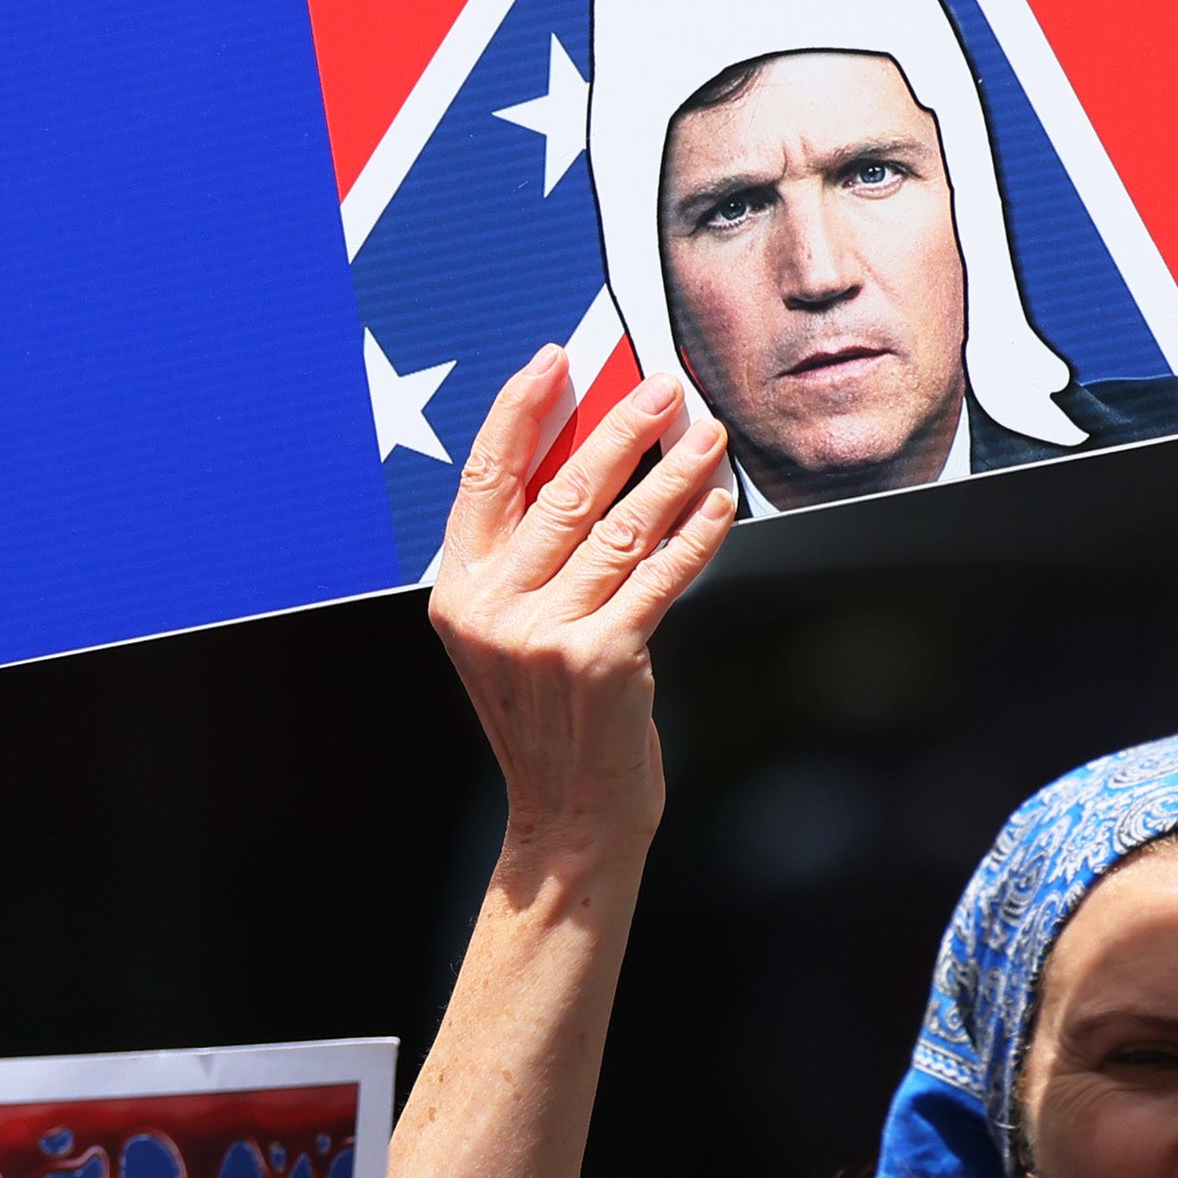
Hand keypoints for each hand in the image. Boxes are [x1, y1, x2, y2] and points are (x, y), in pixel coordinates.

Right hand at [428, 356, 732, 864]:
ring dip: (673, 473)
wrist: (569, 817)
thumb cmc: (552, 720)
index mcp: (457, 593)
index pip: (486, 478)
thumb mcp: (513, 636)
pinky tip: (720, 504)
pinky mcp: (603, 657)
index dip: (520, 411)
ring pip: (620, 527)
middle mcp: (493, 609)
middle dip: (621, 427)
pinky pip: (661, 576)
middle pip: (564, 491)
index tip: (557, 360)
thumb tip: (592, 459)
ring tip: (708, 436)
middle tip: (663, 384)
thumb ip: (531, 561)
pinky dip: (696, 534)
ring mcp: (545, 634)